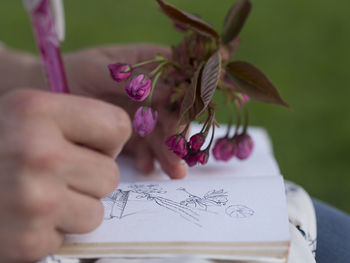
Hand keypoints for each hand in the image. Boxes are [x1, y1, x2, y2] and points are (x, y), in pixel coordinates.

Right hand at [0, 89, 130, 261]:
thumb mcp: (24, 116)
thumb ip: (73, 121)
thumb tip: (125, 136)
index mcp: (37, 110)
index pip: (118, 126)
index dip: (106, 140)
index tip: (84, 145)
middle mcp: (37, 152)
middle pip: (110, 174)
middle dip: (87, 178)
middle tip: (50, 175)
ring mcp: (33, 200)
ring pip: (97, 211)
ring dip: (72, 208)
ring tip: (35, 197)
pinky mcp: (28, 240)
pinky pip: (70, 237)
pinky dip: (51, 232)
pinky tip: (21, 219)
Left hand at [62, 44, 186, 178]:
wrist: (48, 92)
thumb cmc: (74, 72)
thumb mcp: (102, 70)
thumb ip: (135, 80)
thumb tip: (172, 91)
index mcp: (151, 64)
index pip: (180, 81)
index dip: (186, 101)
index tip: (183, 121)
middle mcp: (153, 89)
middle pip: (175, 112)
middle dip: (178, 134)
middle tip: (178, 156)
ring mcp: (145, 111)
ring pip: (164, 132)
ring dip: (170, 151)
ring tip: (173, 171)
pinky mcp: (134, 132)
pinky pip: (147, 146)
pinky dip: (149, 157)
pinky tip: (145, 166)